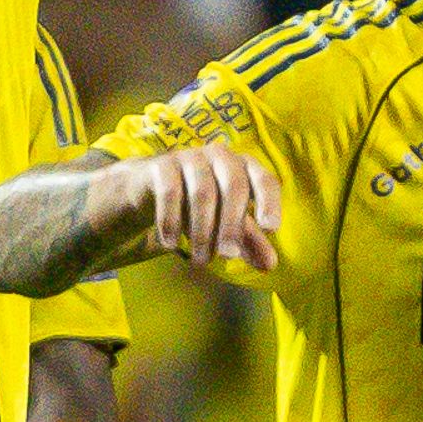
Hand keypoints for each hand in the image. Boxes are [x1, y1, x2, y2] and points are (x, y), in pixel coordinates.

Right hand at [89, 145, 281, 271]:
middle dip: (232, 224)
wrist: (152, 188)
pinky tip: (171, 245)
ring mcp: (191, 157)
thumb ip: (249, 241)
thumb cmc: (200, 204)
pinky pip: (170, 192)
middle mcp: (220, 155)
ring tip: (201, 260)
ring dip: (203, 231)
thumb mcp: (226, 223)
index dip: (269, 202)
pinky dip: (171, 221)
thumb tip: (270, 266)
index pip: (264, 180)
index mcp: (244, 167)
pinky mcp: (162, 165)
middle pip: (234, 186)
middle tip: (228, 256)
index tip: (270, 229)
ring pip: (202, 192)